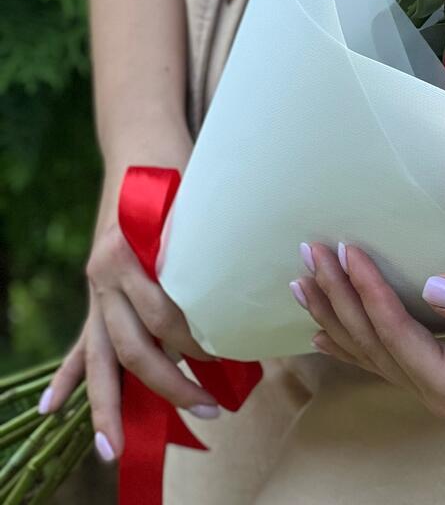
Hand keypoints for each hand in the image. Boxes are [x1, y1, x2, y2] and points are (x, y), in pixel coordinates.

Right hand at [40, 141, 217, 462]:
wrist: (143, 145)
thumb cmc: (181, 172)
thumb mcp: (198, 206)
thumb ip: (208, 245)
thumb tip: (242, 287)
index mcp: (132, 254)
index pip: (163, 315)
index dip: (194, 341)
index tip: (225, 355)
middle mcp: (107, 275)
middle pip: (135, 347)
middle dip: (170, 383)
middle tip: (209, 406)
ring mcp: (97, 286)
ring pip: (102, 356)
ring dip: (112, 404)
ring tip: (113, 450)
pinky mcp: (97, 291)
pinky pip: (83, 340)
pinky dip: (69, 374)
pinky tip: (50, 408)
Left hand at [291, 242, 444, 419]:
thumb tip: (432, 284)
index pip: (398, 334)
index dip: (369, 292)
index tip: (347, 249)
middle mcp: (439, 392)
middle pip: (373, 344)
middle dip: (339, 298)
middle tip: (309, 254)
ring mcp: (438, 384)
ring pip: (372, 351)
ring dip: (336, 314)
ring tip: (303, 282)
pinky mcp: (444, 369)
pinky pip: (385, 356)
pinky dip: (353, 338)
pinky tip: (325, 329)